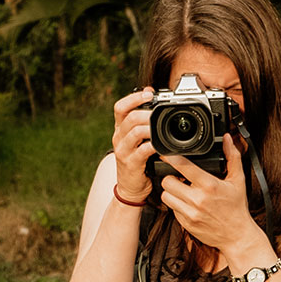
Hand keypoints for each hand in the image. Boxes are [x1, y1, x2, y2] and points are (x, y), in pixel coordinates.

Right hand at [109, 87, 156, 202]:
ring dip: (150, 127)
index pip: (120, 108)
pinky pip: (142, 151)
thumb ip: (143, 121)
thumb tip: (153, 96)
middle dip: (147, 112)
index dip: (133, 98)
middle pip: (129, 117)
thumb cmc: (138, 161)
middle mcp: (118, 138)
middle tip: (161, 112)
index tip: (149, 93)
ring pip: (135, 132)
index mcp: (120, 129)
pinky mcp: (131, 163)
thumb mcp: (137, 139)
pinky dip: (154, 145)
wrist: (130, 188)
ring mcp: (123, 151)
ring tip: (161, 126)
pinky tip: (162, 144)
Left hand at [156, 135, 263, 256]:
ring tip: (183, 190)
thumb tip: (226, 138)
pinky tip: (187, 203)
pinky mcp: (184, 223)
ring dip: (171, 191)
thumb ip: (232, 156)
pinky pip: (171, 209)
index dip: (171, 158)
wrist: (236, 235)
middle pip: (167, 181)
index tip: (165, 153)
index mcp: (209, 186)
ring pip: (165, 195)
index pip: (183, 167)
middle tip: (180, 178)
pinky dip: (176, 204)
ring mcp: (189, 213)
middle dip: (171, 177)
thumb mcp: (238, 179)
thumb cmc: (237, 206)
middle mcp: (197, 200)